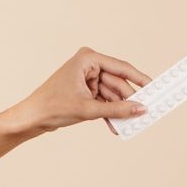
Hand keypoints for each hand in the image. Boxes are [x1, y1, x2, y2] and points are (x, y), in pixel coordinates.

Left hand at [5, 47, 151, 134]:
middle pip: (118, 84)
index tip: (155, 88)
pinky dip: (110, 114)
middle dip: (128, 101)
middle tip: (143, 114)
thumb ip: (117, 109)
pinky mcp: (86, 92)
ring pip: (113, 96)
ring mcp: (88, 79)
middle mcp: (89, 66)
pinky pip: (105, 102)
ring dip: (119, 111)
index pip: (121, 68)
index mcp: (88, 59)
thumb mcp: (88, 109)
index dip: (140, 79)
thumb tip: (140, 109)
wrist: (32, 118)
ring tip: (127, 126)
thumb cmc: (52, 106)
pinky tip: (116, 127)